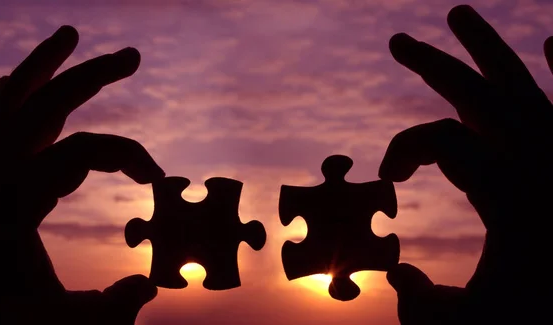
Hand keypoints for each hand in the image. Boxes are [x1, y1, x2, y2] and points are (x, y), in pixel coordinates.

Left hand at [0, 26, 163, 323]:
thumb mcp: (55, 322)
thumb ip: (108, 309)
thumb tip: (150, 288)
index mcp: (10, 202)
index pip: (80, 152)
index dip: (127, 154)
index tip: (156, 177)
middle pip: (41, 106)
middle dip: (90, 75)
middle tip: (132, 56)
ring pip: (6, 102)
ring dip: (40, 66)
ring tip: (66, 34)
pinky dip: (8, 96)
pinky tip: (21, 82)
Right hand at [380, 5, 551, 323]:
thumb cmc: (549, 314)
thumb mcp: (480, 321)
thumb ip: (427, 307)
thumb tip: (398, 279)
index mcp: (510, 191)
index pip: (440, 140)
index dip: (404, 149)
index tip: (390, 180)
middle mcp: (541, 161)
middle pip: (479, 92)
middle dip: (434, 63)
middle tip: (399, 40)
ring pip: (523, 86)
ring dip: (488, 49)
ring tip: (460, 14)